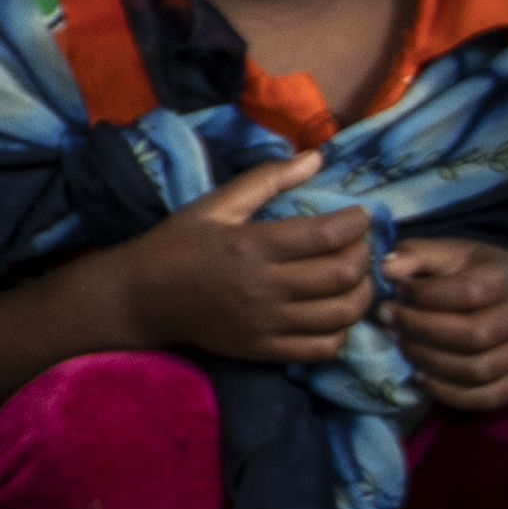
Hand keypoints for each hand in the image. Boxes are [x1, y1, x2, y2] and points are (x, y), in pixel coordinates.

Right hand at [109, 149, 377, 365]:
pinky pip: (323, 347)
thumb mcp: (216, 204)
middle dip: (365, 255)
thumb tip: (317, 158)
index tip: (362, 215)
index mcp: (253, 246)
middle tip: (361, 244)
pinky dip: (342, 330)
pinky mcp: (264, 350)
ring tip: (357, 277)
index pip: (327, 235)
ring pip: (342, 313)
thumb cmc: (178, 244)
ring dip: (362, 293)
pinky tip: (336, 311)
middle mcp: (265, 288)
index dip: (357, 223)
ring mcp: (267, 324)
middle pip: (343, 274)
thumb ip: (267, 179)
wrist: (141, 298)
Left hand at [381, 235, 507, 416]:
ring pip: (478, 370)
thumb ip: (418, 254)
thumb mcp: (452, 252)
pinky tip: (421, 375)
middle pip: (473, 335)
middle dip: (421, 331)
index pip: (467, 293)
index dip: (423, 295)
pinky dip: (449, 393)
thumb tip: (386, 269)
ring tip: (402, 345)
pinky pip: (488, 397)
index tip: (395, 293)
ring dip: (429, 361)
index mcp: (507, 280)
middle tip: (390, 322)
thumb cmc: (480, 272)